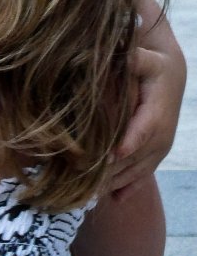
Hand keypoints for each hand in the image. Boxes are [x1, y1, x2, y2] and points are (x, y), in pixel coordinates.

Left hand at [108, 15, 185, 200]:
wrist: (171, 77)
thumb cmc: (153, 65)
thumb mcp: (147, 59)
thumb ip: (136, 59)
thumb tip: (125, 55)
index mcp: (156, 114)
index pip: (141, 132)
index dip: (126, 145)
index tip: (108, 158)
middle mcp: (160, 137)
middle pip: (136, 159)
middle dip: (113, 172)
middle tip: (86, 183)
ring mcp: (159, 149)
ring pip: (137, 171)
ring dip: (116, 183)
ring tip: (91, 196)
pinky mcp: (155, 154)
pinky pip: (142, 175)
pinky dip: (129, 188)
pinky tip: (114, 200)